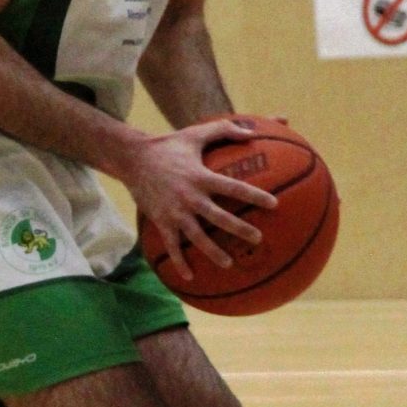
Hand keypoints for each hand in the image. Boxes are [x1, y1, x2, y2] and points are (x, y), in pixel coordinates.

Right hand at [125, 118, 276, 286]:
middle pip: (219, 217)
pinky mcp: (161, 221)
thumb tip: (252, 131)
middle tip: (259, 239)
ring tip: (228, 263)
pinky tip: (189, 277)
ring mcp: (175, 212)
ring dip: (213, 252)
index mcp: (201, 176)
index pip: (232, 188)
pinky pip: (172, 246)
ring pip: (196, 237)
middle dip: (239, 229)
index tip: (273, 204)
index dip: (254, 196)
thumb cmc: (168, 145)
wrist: (133, 158)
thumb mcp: (196, 133)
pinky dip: (179, 262)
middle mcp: (189, 196)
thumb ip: (225, 129)